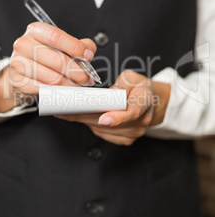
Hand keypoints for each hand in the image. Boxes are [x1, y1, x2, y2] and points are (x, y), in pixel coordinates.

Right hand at [0, 23, 95, 112]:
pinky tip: (65, 91)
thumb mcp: (62, 45)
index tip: (88, 56)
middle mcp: (23, 44)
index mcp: (35, 30)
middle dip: (78, 72)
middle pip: (57, 60)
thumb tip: (89, 52)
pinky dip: (59, 92)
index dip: (75, 47)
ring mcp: (18, 63)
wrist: (23, 70)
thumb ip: (79, 45)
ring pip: (53, 78)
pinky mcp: (17, 81)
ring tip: (78, 85)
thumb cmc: (46, 56)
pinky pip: (44, 90)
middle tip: (87, 78)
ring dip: (70, 84)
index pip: (56, 37)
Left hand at [56, 70, 170, 145]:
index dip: (117, 116)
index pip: (132, 111)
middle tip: (67, 110)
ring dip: (84, 121)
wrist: (150, 101)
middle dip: (86, 116)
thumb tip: (112, 93)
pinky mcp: (125, 139)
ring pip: (103, 130)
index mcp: (145, 101)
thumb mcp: (132, 77)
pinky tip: (80, 118)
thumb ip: (122, 84)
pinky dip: (90, 126)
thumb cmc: (138, 88)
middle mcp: (141, 120)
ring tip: (68, 112)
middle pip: (110, 122)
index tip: (103, 118)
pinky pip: (103, 134)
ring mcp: (134, 132)